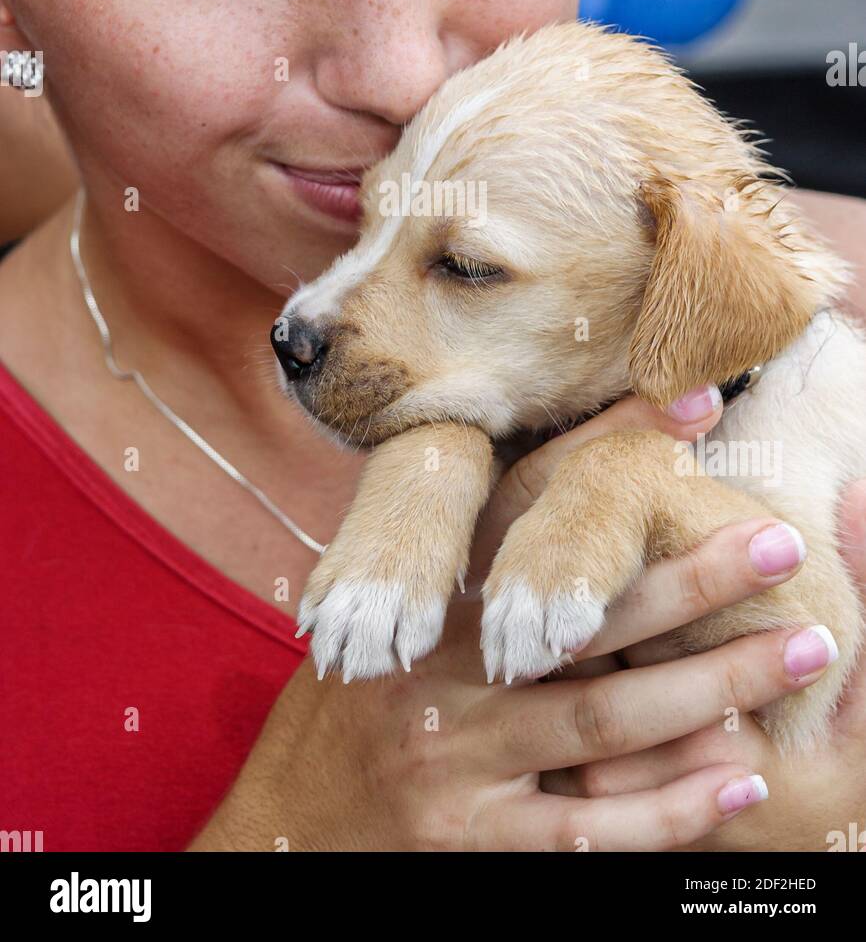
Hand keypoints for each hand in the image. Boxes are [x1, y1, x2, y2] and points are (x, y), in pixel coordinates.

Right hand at [189, 391, 826, 851]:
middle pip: (584, 616)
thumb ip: (470, 560)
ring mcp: (456, 758)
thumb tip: (579, 503)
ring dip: (711, 686)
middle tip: (779, 542)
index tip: (697, 406)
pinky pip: (586, 829)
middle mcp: (439, 667)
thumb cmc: (354, 701)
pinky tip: (738, 779)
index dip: (609, 451)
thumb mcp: (396, 613)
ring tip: (801, 650)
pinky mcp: (471, 839)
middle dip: (690, 578)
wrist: (284, 820)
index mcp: (423, 595)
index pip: (528, 503)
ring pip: (603, 721)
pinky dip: (668, 808)